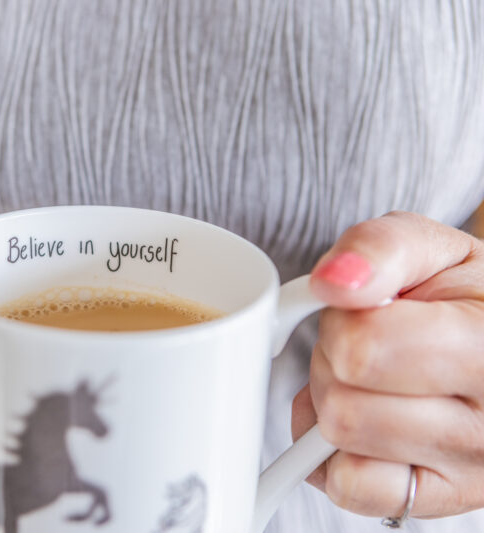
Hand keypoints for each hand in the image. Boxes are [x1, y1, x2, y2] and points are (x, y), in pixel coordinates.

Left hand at [291, 210, 483, 518]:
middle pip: (340, 404)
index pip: (361, 350)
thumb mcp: (429, 249)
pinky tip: (365, 424)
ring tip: (372, 381)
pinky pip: (346, 485)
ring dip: (333, 402)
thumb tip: (333, 282)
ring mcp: (467, 470)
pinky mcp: (435, 499)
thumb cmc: (460, 295)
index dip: (341, 322)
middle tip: (366, 346)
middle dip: (333, 362)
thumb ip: (378, 249)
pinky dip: (334, 453)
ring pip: (338, 441)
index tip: (363, 312)